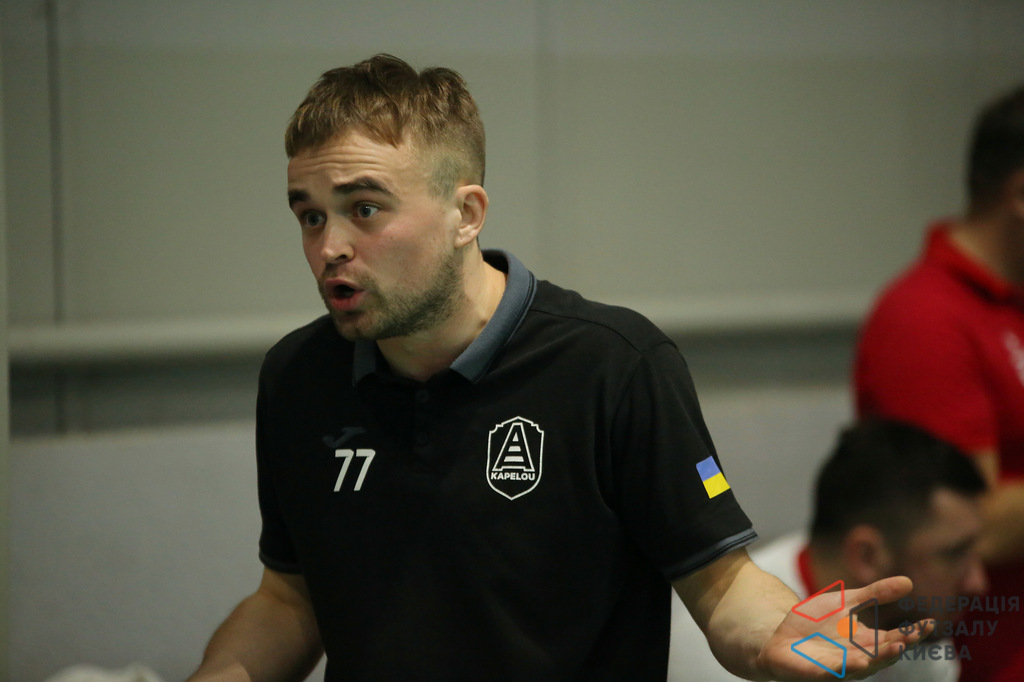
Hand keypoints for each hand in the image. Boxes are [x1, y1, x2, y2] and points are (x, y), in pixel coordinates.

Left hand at [756, 576, 931, 679]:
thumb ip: (875, 594)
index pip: (894, 638)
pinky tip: (857, 662)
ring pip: (861, 667)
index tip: (929, 622)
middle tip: (910, 637)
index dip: (912, 633)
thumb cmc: (816, 623)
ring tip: (893, 649)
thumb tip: (909, 582)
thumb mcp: (846, 602)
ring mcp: (837, 667)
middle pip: (882, 654)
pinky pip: (831, 672)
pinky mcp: (815, 672)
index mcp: (866, 642)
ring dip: (876, 659)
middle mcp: (857, 657)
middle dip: (896, 647)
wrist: (780, 636)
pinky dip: (844, 668)